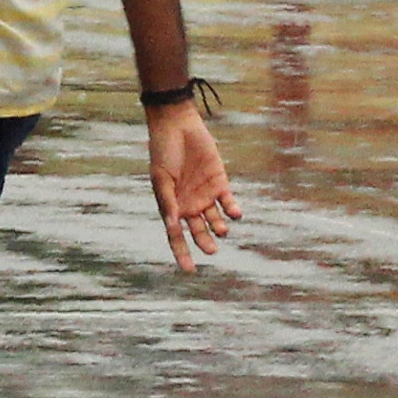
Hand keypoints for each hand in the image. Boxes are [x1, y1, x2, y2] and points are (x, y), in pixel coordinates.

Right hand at [146, 105, 241, 272]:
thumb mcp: (162, 179)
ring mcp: (205, 194)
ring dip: (220, 228)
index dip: (182, 253)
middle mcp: (189, 204)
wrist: (178, 126)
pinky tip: (235, 213)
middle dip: (205, 243)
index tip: (189, 271)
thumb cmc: (164, 152)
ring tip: (222, 230)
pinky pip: (228, 203)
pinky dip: (233, 210)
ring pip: (215, 220)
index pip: (176, 236)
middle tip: (211, 250)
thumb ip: (168, 203)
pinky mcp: (220, 182)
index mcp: (171, 206)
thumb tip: (173, 227)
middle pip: (198, 232)